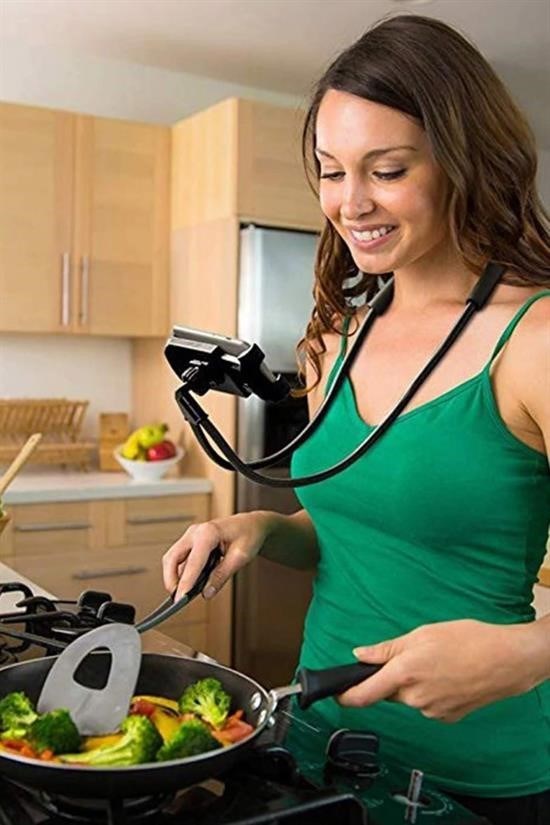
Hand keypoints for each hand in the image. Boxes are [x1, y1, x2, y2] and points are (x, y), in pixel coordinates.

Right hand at [162, 511, 277, 600]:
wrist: (252, 524)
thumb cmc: (249, 535)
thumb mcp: (240, 557)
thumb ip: (222, 575)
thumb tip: (207, 593)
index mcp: (208, 533)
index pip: (192, 562)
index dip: (185, 583)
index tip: (180, 600)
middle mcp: (196, 532)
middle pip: (172, 557)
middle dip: (170, 579)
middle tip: (177, 599)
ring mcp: (192, 535)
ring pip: (173, 558)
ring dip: (174, 576)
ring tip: (183, 594)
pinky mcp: (191, 541)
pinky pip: (179, 558)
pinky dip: (181, 572)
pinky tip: (189, 584)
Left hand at [339, 619, 544, 722]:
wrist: (506, 660)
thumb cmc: (469, 640)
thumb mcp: (422, 633)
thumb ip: (387, 648)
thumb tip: (361, 654)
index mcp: (404, 672)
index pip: (363, 694)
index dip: (345, 696)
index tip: (336, 695)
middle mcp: (415, 697)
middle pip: (389, 692)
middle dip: (392, 677)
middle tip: (415, 656)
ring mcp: (431, 710)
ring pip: (409, 698)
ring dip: (414, 683)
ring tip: (439, 663)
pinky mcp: (446, 717)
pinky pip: (427, 704)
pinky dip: (431, 692)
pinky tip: (448, 676)